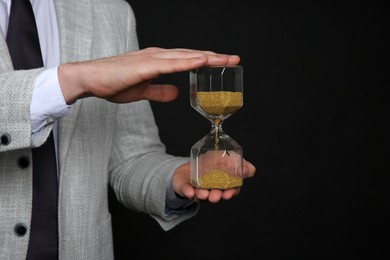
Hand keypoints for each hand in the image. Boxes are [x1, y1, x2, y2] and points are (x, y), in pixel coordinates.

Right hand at [58, 47, 239, 103]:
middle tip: (234, 59)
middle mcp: (158, 56)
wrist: (89, 79)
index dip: (206, 62)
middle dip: (214, 58)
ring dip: (207, 58)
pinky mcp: (145, 65)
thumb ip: (160, 91)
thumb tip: (177, 94)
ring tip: (226, 59)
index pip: (188, 60)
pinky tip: (203, 60)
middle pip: (191, 56)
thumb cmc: (112, 83)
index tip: (223, 64)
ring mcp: (152, 58)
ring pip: (186, 57)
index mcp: (158, 61)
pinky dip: (188, 61)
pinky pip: (171, 63)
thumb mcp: (143, 91)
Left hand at [172, 160, 255, 202]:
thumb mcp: (227, 161)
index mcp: (223, 185)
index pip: (230, 190)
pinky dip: (188, 191)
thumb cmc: (211, 165)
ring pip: (201, 195)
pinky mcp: (184, 187)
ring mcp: (197, 190)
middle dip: (216, 196)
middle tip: (215, 196)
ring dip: (202, 195)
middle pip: (215, 195)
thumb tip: (251, 169)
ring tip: (202, 193)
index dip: (230, 193)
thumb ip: (240, 165)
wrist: (188, 168)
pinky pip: (185, 190)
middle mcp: (211, 190)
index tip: (228, 194)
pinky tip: (189, 192)